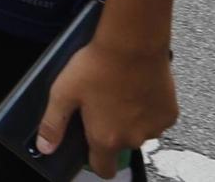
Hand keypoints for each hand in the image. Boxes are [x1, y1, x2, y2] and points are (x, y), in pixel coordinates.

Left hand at [37, 39, 177, 177]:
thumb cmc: (97, 66)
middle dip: (110, 130)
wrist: (132, 44)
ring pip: (138, 131)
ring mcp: (154, 127)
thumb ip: (53, 123)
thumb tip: (45, 146)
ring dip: (129, 119)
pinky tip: (135, 88)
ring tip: (117, 92)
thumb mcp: (63, 92)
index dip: (94, 160)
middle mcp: (133, 138)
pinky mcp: (169, 114)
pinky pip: (155, 118)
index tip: (88, 144)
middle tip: (99, 104)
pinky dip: (146, 109)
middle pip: (120, 146)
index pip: (103, 169)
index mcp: (106, 138)